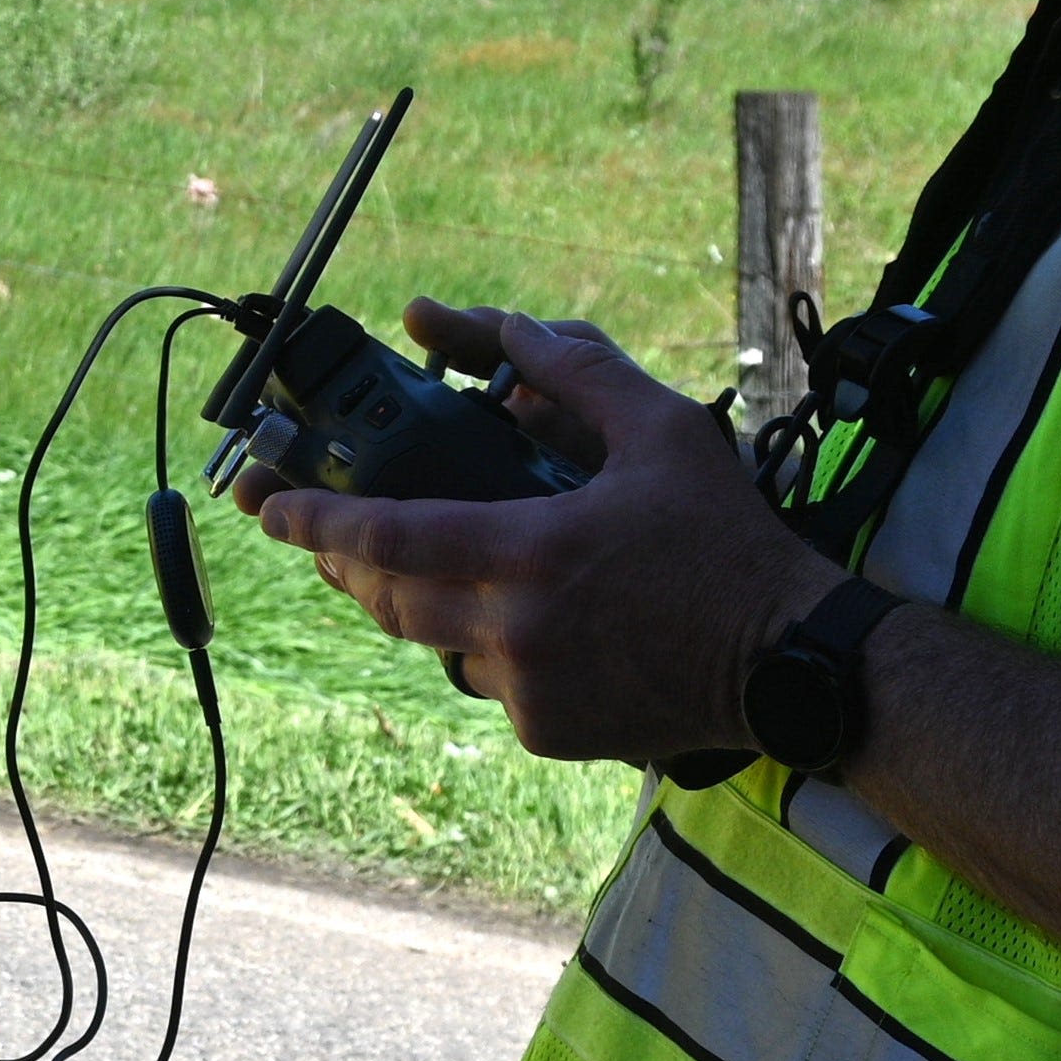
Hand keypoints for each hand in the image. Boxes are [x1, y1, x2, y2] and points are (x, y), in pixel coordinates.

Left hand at [248, 304, 841, 764]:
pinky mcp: (547, 731)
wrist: (789, 659)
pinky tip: (534, 622)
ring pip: (437, 644)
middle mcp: (515, 630)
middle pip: (389, 600)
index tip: (271, 507)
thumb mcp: (664, 432)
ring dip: (427, 604)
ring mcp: (527, 690)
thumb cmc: (728, 540)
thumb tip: (509, 328)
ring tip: (439, 565)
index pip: (392, 536)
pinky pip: (489, 683)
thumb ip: (578, 372)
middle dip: (346, 565)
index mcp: (532, 552)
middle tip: (323, 534)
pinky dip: (492, 648)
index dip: (320, 521)